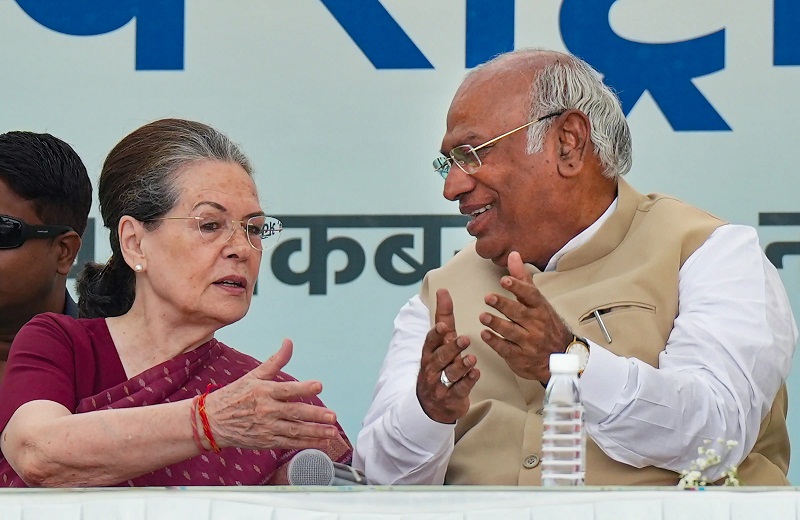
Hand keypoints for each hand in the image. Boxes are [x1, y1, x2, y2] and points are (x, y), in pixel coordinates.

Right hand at [205, 339, 340, 450]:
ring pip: (294, 431)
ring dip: (315, 432)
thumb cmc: (234, 395)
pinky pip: (289, 443)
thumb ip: (275, 361)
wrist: (212, 421)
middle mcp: (266, 410)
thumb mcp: (253, 375)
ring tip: (332, 432)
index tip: (319, 386)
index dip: (303, 388)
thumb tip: (289, 342)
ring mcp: (266, 427)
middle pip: (294, 413)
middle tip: (332, 416)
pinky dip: (305, 443)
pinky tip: (320, 442)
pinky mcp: (266, 441)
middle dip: (315, 415)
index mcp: (263, 391)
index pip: (287, 389)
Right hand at [416, 288, 479, 423]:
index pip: (430, 341)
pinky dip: (468, 381)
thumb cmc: (438, 366)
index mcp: (429, 353)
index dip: (437, 334)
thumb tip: (443, 290)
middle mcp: (432, 368)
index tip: (444, 326)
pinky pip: (460, 389)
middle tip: (464, 340)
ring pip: (451, 373)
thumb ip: (443, 318)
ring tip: (472, 359)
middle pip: (441, 357)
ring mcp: (441, 384)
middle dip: (451, 348)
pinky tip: (476, 373)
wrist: (431, 405)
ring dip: (462, 365)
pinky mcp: (451, 397)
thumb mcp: (438, 343)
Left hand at [479, 251, 572, 382]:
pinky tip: (485, 334)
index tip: (504, 280)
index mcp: (540, 308)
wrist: (560, 357)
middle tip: (488, 298)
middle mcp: (536, 324)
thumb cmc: (545, 323)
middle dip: (504, 305)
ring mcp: (529, 342)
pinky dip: (495, 342)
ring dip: (496, 323)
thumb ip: (522, 278)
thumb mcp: (537, 300)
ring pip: (512, 331)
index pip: (530, 295)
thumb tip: (513, 255)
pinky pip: (507, 349)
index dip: (518, 287)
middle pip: (519, 313)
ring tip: (483, 316)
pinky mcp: (520, 357)